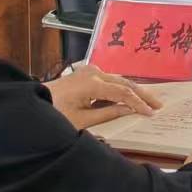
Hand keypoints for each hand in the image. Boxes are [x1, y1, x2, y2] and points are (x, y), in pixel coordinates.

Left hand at [46, 64, 160, 130]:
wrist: (32, 104)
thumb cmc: (54, 115)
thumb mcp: (82, 120)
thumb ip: (108, 114)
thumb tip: (130, 110)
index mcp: (92, 83)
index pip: (122, 93)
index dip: (138, 103)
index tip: (150, 113)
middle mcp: (93, 73)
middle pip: (124, 82)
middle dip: (142, 94)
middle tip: (158, 105)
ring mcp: (89, 71)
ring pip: (118, 80)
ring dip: (133, 91)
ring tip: (148, 101)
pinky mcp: (86, 73)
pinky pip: (109, 80)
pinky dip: (120, 88)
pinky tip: (128, 96)